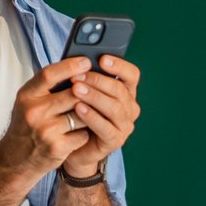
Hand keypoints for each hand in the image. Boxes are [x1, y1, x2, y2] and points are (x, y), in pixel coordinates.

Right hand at [2, 55, 95, 178]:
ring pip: (82, 114)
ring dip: (88, 114)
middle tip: (97, 88)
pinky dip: (84, 133)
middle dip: (87, 91)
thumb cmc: (26, 124)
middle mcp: (34, 112)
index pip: (49, 74)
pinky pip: (83, 134)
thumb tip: (76, 69)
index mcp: (26, 96)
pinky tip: (76, 133)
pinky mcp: (57, 147)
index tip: (86, 61)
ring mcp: (46, 130)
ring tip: (84, 114)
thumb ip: (47, 87)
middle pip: (72, 94)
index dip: (69, 66)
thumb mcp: (28, 101)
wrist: (16, 158)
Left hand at [60, 54, 140, 177]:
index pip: (131, 75)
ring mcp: (124, 125)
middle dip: (97, 80)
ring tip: (76, 89)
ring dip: (94, 96)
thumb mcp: (82, 93)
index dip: (119, 66)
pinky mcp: (115, 141)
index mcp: (126, 92)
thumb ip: (86, 78)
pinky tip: (78, 108)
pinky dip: (92, 116)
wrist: (73, 147)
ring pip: (114, 108)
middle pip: (120, 90)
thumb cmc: (77, 115)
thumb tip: (78, 60)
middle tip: (77, 75)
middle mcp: (129, 108)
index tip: (102, 58)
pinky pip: (105, 127)